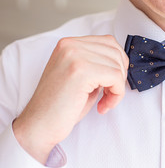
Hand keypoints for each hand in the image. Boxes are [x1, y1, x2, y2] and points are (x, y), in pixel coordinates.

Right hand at [13, 35, 128, 163]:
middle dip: (120, 76)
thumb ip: (97, 63)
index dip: (117, 64)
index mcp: (69, 43)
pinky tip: (103, 106)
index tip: (111, 83)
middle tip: (109, 94)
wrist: (38, 125)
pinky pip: (116, 78)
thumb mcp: (80, 76)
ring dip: (118, 87)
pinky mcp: (81, 71)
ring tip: (105, 101)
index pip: (109, 42)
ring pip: (118, 65)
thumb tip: (123, 62)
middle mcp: (70, 45)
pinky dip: (116, 95)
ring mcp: (75, 56)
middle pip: (116, 52)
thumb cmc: (60, 105)